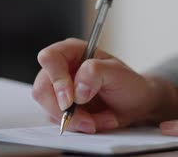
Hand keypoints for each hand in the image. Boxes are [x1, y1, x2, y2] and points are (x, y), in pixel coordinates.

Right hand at [33, 38, 177, 132]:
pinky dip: (78, 126)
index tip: (70, 99)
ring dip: (76, 120)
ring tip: (100, 119)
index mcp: (72, 51)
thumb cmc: (127, 83)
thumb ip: (95, 72)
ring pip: (49, 109)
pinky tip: (96, 121)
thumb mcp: (117, 73)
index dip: (57, 79)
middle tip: (88, 120)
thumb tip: (77, 88)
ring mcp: (59, 90)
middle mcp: (62, 69)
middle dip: (64, 110)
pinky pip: (59, 121)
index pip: (49, 58)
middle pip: (42, 89)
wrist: (135, 104)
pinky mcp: (61, 108)